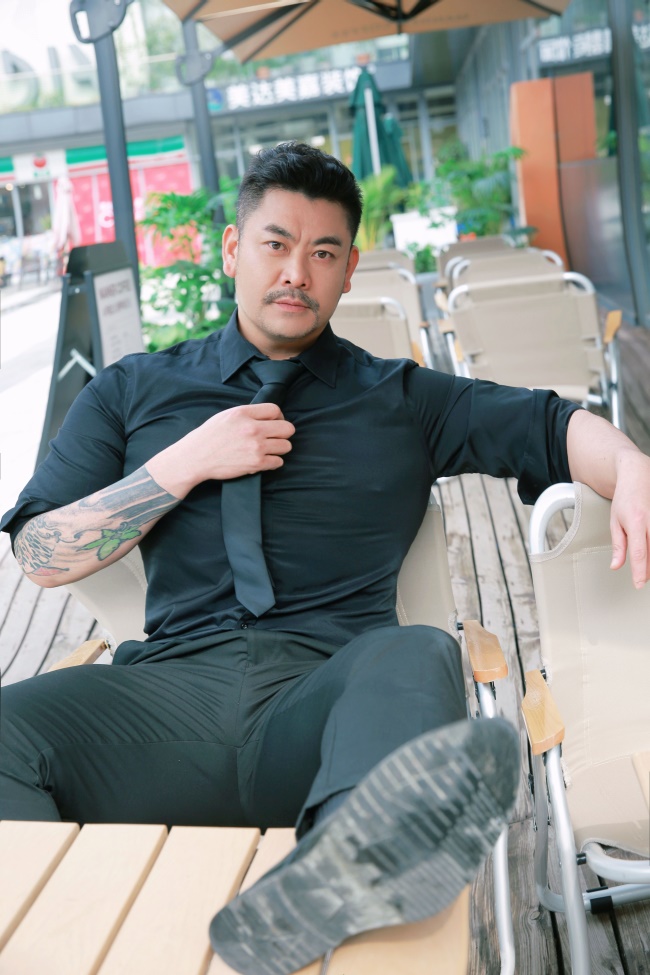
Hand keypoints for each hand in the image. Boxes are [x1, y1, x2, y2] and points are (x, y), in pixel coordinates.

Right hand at [148, 404, 295, 496]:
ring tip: (269, 450)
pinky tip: (264, 460)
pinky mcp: (256, 464)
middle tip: (276, 438)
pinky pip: (278, 462)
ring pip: (286, 446)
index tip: (275, 423)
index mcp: (243, 413)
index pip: (275, 409)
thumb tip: (267, 417)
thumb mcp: (225, 416)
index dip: (279, 417)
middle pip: (287, 428)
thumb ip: (247, 414)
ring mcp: (256, 447)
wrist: (195, 458)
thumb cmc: (208, 437)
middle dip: (283, 433)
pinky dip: (273, 462)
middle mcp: (252, 428)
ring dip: (280, 449)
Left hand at [609, 450, 649, 587]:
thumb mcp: (615, 521)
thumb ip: (618, 545)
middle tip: (643, 577)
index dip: (639, 571)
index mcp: (635, 522)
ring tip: (647, 568)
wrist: (638, 475)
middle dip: (649, 569)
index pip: (638, 553)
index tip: (638, 584)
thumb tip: (616, 566)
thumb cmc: (625, 499)